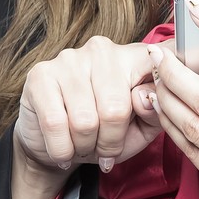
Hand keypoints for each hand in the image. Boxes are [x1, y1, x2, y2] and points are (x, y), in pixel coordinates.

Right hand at [14, 35, 165, 181]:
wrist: (56, 146)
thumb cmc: (104, 134)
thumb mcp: (142, 128)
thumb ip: (156, 111)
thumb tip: (147, 96)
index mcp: (134, 56)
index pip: (158, 68)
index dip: (155, 103)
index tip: (148, 117)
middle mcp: (102, 49)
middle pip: (116, 108)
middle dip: (111, 142)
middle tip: (104, 149)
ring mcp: (68, 59)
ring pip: (87, 120)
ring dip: (86, 147)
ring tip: (84, 146)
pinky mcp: (40, 76)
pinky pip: (57, 124)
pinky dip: (63, 149)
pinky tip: (65, 148)